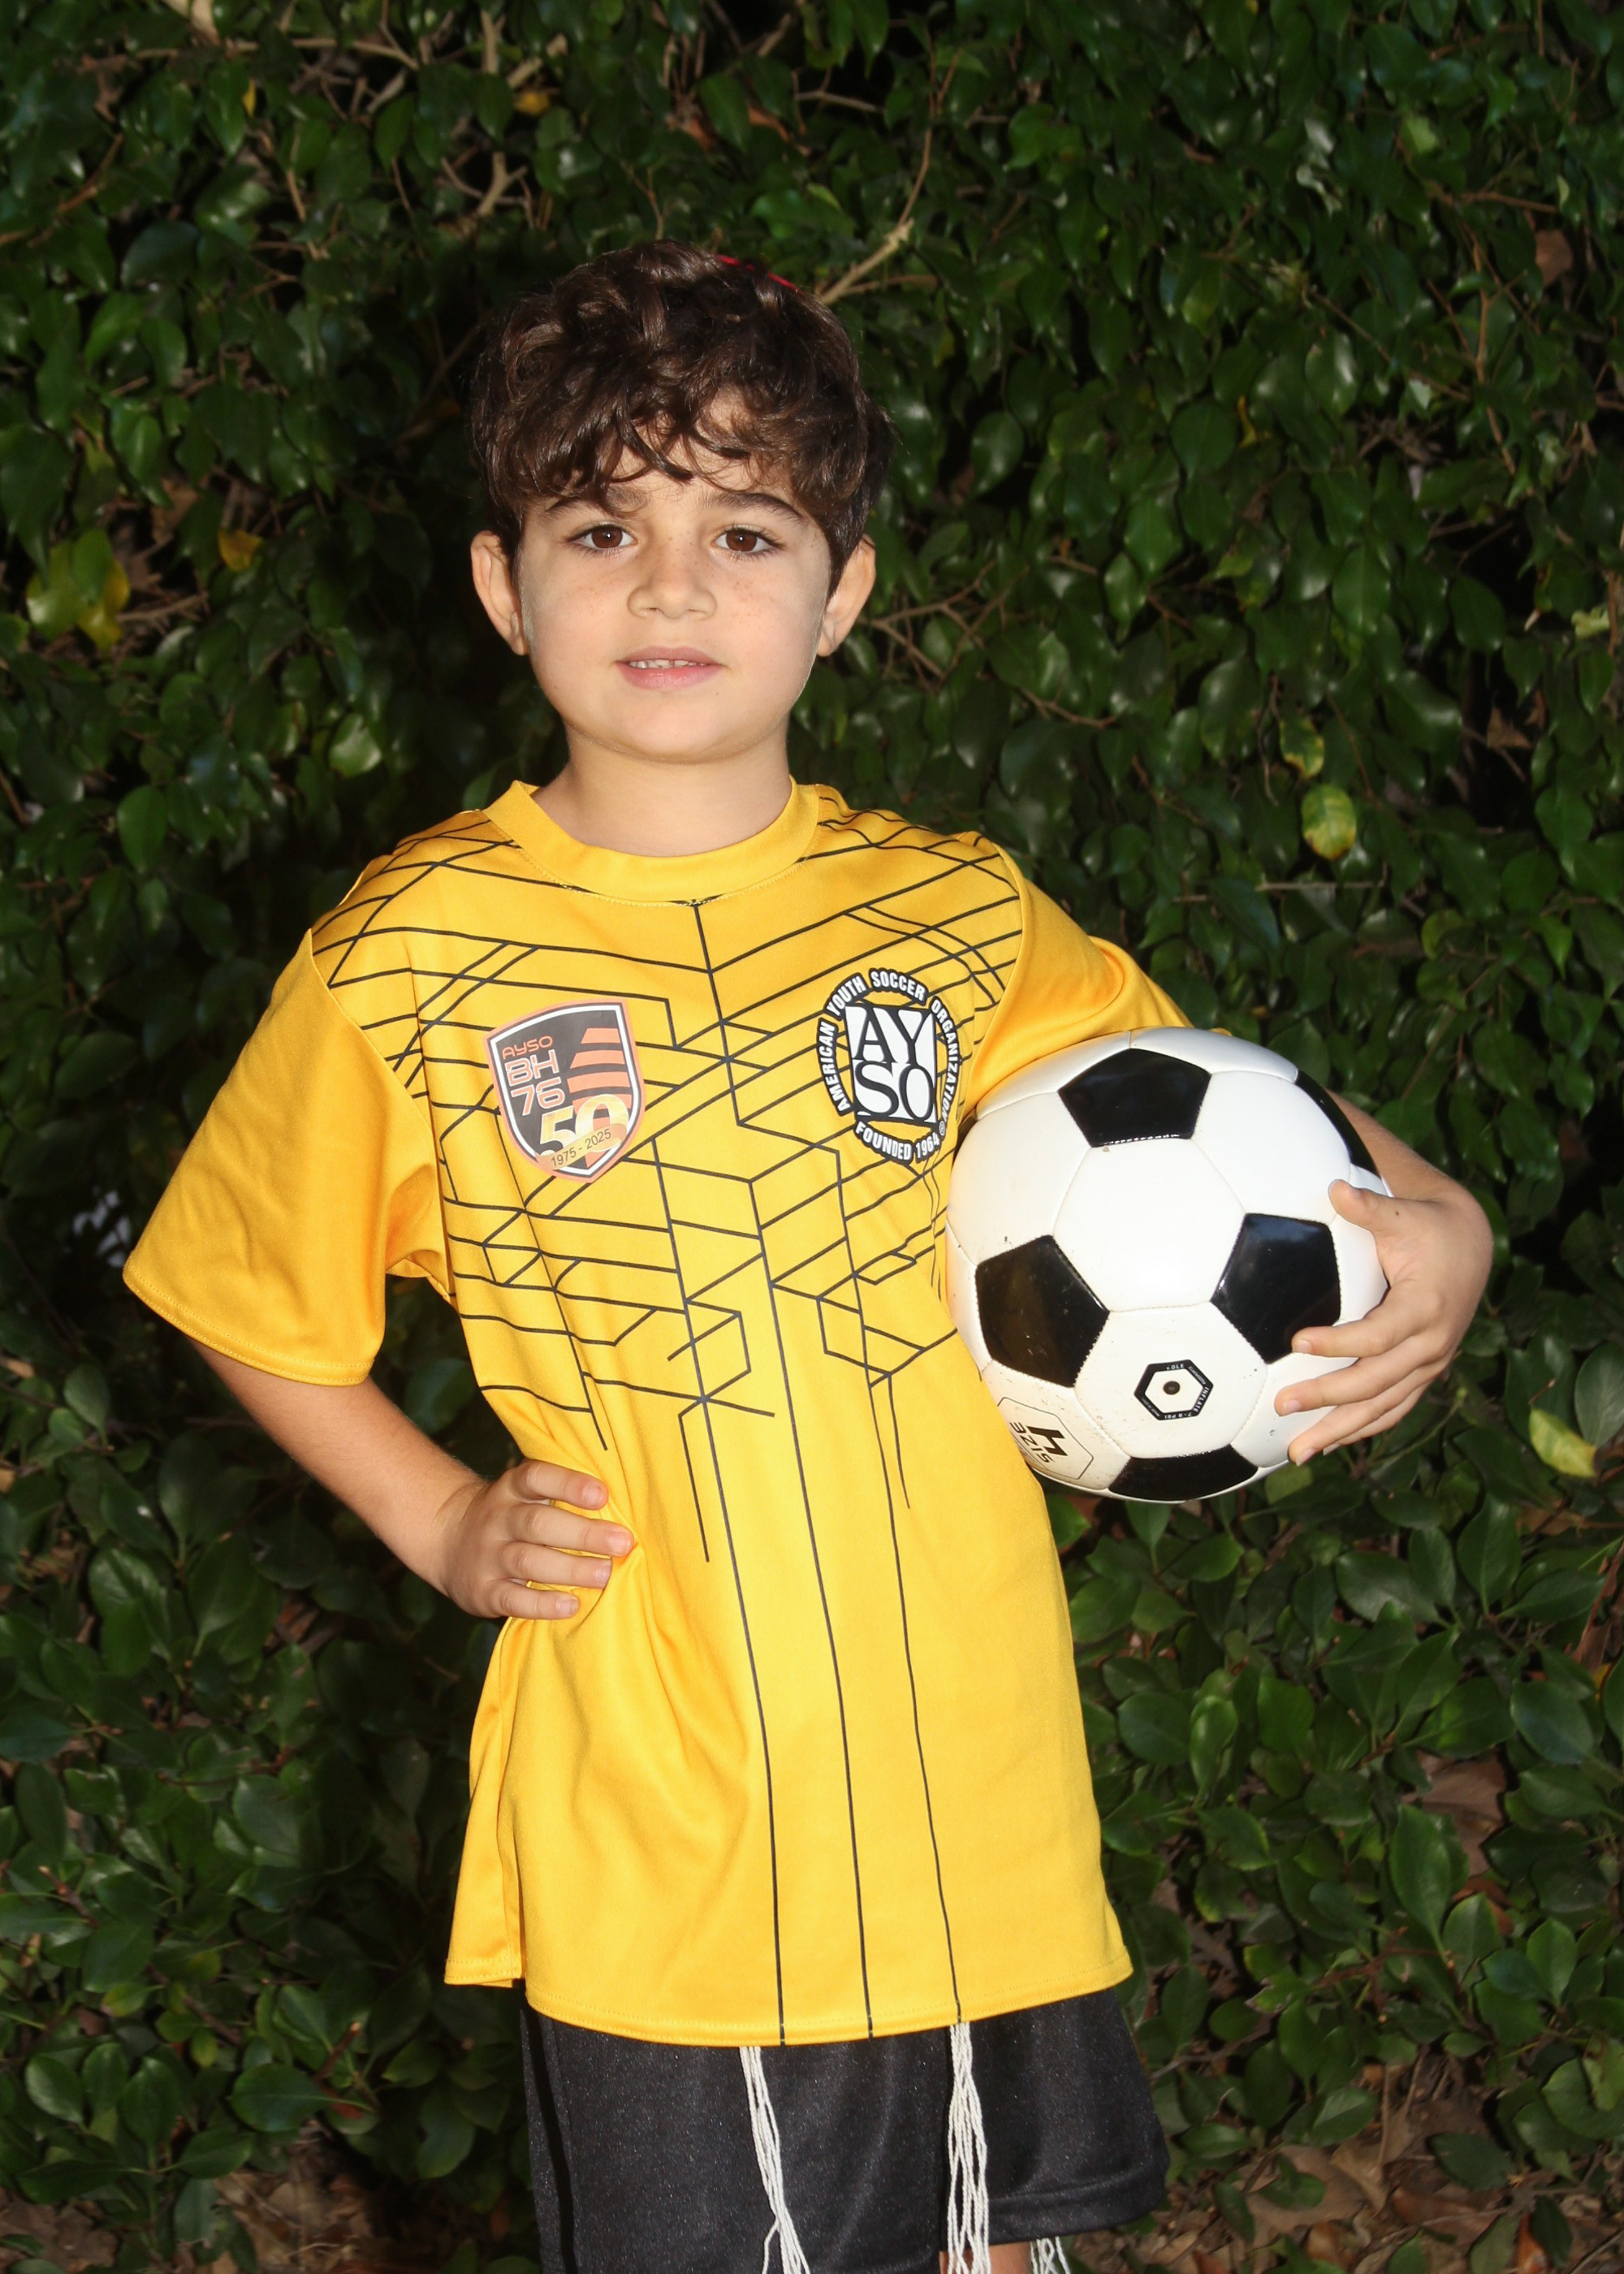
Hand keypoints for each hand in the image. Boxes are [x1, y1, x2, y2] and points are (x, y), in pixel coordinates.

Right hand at [432, 1459, 631, 1619]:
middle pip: (538, 1523)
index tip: (602, 1495)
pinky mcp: (482, 1590)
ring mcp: (487, 1555)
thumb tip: (624, 1508)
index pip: (537, 1478)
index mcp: (512, 1489)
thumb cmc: (512, 1517)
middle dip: (584, 1533)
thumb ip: (563, 1498)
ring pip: (528, 1560)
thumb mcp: (526, 1496)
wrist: (447, 1539)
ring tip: (605, 1574)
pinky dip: (542, 1604)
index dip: (568, 1485)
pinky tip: (571, 1605)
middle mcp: (498, 1518)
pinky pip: (512, 1598)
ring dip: (571, 1568)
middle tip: (622, 1543)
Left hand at [1276, 1177, 1492, 1460]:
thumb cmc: (1425, 1227)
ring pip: (1383, 1407)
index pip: (1378, 1335)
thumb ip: (1368, 1206)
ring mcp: (1429, 1365)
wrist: (1470, 1248)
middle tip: (1282, 1405)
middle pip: (1376, 1382)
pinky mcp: (1423, 1374)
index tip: (1295, 1341)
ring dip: (1339, 1430)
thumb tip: (1334, 1186)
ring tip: (1297, 1452)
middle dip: (1329, 1398)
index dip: (1339, 1342)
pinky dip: (1360, 1428)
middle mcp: (1432, 1345)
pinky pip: (1391, 1409)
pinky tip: (1326, 1443)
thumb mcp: (1401, 1214)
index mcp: (1426, 1309)